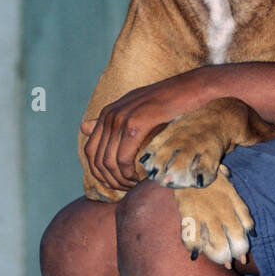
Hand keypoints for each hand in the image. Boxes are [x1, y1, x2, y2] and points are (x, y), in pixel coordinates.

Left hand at [81, 72, 203, 191]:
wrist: (191, 87)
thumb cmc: (169, 100)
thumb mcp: (134, 107)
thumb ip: (109, 119)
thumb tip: (82, 127)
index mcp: (108, 112)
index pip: (91, 151)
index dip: (100, 172)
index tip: (117, 183)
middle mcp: (110, 115)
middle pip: (98, 160)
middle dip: (111, 180)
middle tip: (127, 188)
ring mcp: (121, 119)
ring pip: (109, 162)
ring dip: (120, 180)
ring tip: (134, 185)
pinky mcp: (135, 124)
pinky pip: (123, 158)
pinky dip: (129, 174)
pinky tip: (139, 178)